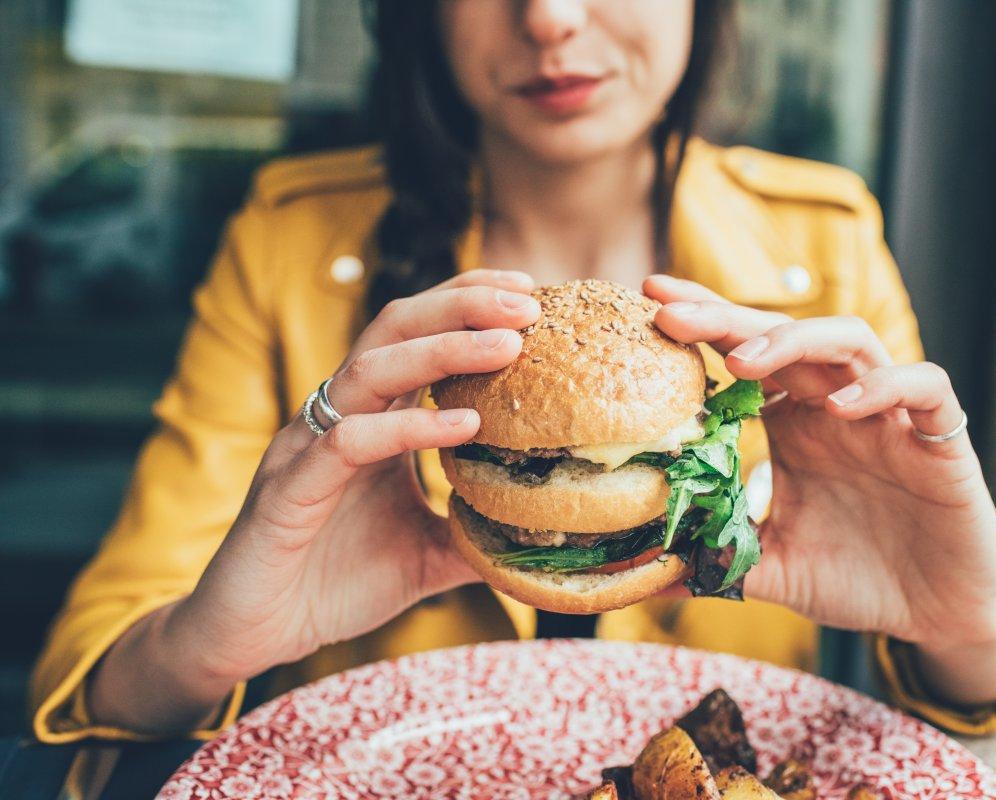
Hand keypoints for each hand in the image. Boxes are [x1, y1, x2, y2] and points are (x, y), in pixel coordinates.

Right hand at [90, 270, 539, 731]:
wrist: (255, 636)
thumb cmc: (335, 583)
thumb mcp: (426, 555)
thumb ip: (477, 534)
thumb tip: (546, 536)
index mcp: (370, 417)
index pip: (418, 334)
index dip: (468, 304)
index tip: (531, 295)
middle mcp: (337, 416)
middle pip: (396, 327)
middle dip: (463, 304)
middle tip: (528, 301)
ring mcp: (309, 446)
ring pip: (372, 369)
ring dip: (444, 348)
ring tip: (509, 345)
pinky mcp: (288, 490)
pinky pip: (350, 443)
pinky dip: (408, 428)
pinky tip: (464, 425)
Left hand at [645, 275, 995, 704]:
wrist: (937, 614)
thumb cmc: (857, 578)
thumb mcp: (771, 568)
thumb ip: (717, 558)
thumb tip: (644, 575)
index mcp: (795, 423)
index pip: (746, 353)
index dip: (705, 322)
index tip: (651, 300)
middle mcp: (838, 407)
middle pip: (785, 336)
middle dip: (727, 318)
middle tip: (671, 312)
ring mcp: (890, 417)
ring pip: (852, 342)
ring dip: (797, 341)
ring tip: (745, 360)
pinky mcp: (942, 440)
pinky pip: (924, 388)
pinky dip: (885, 386)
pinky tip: (841, 407)